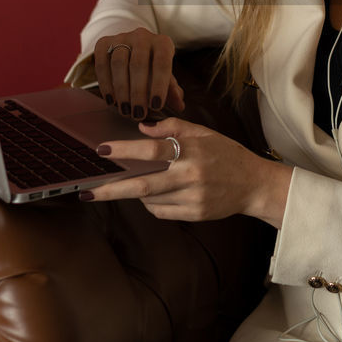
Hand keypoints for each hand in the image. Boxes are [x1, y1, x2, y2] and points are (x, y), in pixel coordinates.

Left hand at [85, 117, 292, 227]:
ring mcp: (193, 198)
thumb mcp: (204, 133)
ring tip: (137, 183)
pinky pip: (161, 212)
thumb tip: (142, 128)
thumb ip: (174, 127)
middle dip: (113, 189)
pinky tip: (157, 194)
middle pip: (144, 185)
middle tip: (88, 191)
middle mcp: (191, 176)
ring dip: (137, 192)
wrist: (254, 184)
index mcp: (192, 151)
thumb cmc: (226, 154)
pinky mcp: (195, 214)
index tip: (102, 150)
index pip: (153, 150)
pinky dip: (152, 203)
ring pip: (151, 200)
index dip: (126, 149)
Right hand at [94, 27, 184, 119]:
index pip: (162, 63)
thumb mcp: (165, 76)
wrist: (132, 48)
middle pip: (138, 64)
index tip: (156, 106)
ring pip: (119, 63)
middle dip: (138, 92)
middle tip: (138, 113)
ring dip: (121, 90)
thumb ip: (172, 90)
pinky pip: (101, 63)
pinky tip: (110, 100)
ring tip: (125, 110)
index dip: (159, 85)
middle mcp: (142, 36)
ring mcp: (121, 37)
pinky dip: (105, 84)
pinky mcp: (103, 43)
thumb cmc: (153, 67)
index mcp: (162, 43)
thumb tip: (180, 106)